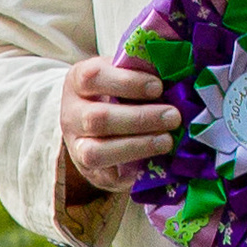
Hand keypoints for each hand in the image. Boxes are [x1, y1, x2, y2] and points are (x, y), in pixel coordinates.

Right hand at [59, 54, 180, 198]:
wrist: (96, 125)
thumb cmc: (117, 93)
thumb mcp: (123, 74)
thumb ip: (141, 71)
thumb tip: (175, 70)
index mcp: (77, 81)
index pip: (94, 77)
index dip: (127, 82)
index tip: (158, 87)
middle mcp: (70, 114)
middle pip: (98, 118)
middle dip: (140, 119)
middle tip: (173, 117)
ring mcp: (76, 145)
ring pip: (96, 151)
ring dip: (137, 146)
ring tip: (167, 141)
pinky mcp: (88, 171)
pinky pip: (106, 176)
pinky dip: (131, 172)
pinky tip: (154, 163)